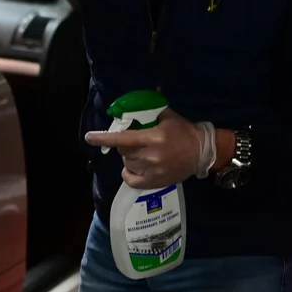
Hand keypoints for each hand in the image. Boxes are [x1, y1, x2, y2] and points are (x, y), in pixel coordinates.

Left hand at [85, 110, 216, 188]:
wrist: (202, 151)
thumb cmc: (183, 132)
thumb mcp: (167, 116)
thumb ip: (147, 113)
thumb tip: (128, 109)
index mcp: (153, 138)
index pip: (122, 138)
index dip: (104, 138)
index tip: (89, 137)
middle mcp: (150, 156)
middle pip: (122, 151)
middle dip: (124, 144)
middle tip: (135, 141)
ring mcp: (152, 171)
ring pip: (126, 163)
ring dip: (129, 157)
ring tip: (141, 153)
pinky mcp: (155, 182)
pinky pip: (131, 179)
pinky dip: (129, 173)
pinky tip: (135, 167)